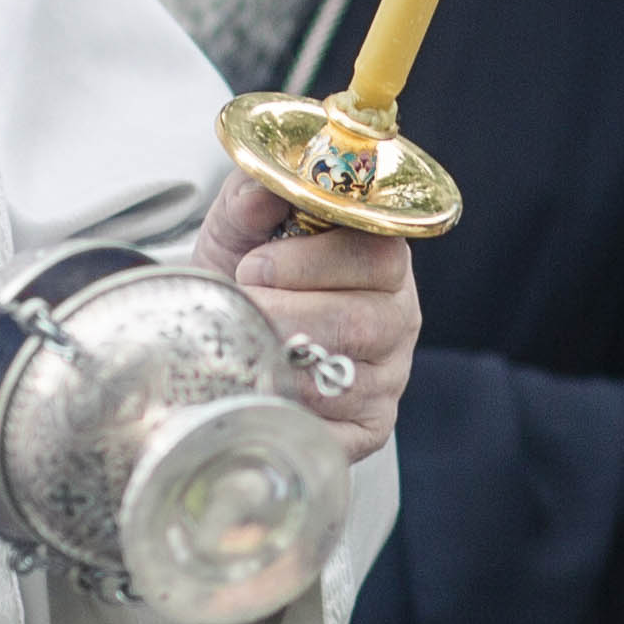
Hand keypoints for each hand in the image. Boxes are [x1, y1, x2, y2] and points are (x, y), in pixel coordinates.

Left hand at [195, 172, 417, 465]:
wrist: (224, 329)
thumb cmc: (244, 272)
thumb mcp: (239, 223)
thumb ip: (251, 195)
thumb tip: (265, 189)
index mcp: (382, 258)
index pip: (377, 256)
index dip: (312, 261)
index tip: (255, 265)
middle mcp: (398, 317)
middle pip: (362, 322)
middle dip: (286, 316)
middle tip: (243, 308)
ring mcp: (389, 376)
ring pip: (343, 380)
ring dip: (280, 366)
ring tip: (243, 348)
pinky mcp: (371, 427)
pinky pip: (339, 434)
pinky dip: (293, 418)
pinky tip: (263, 396)